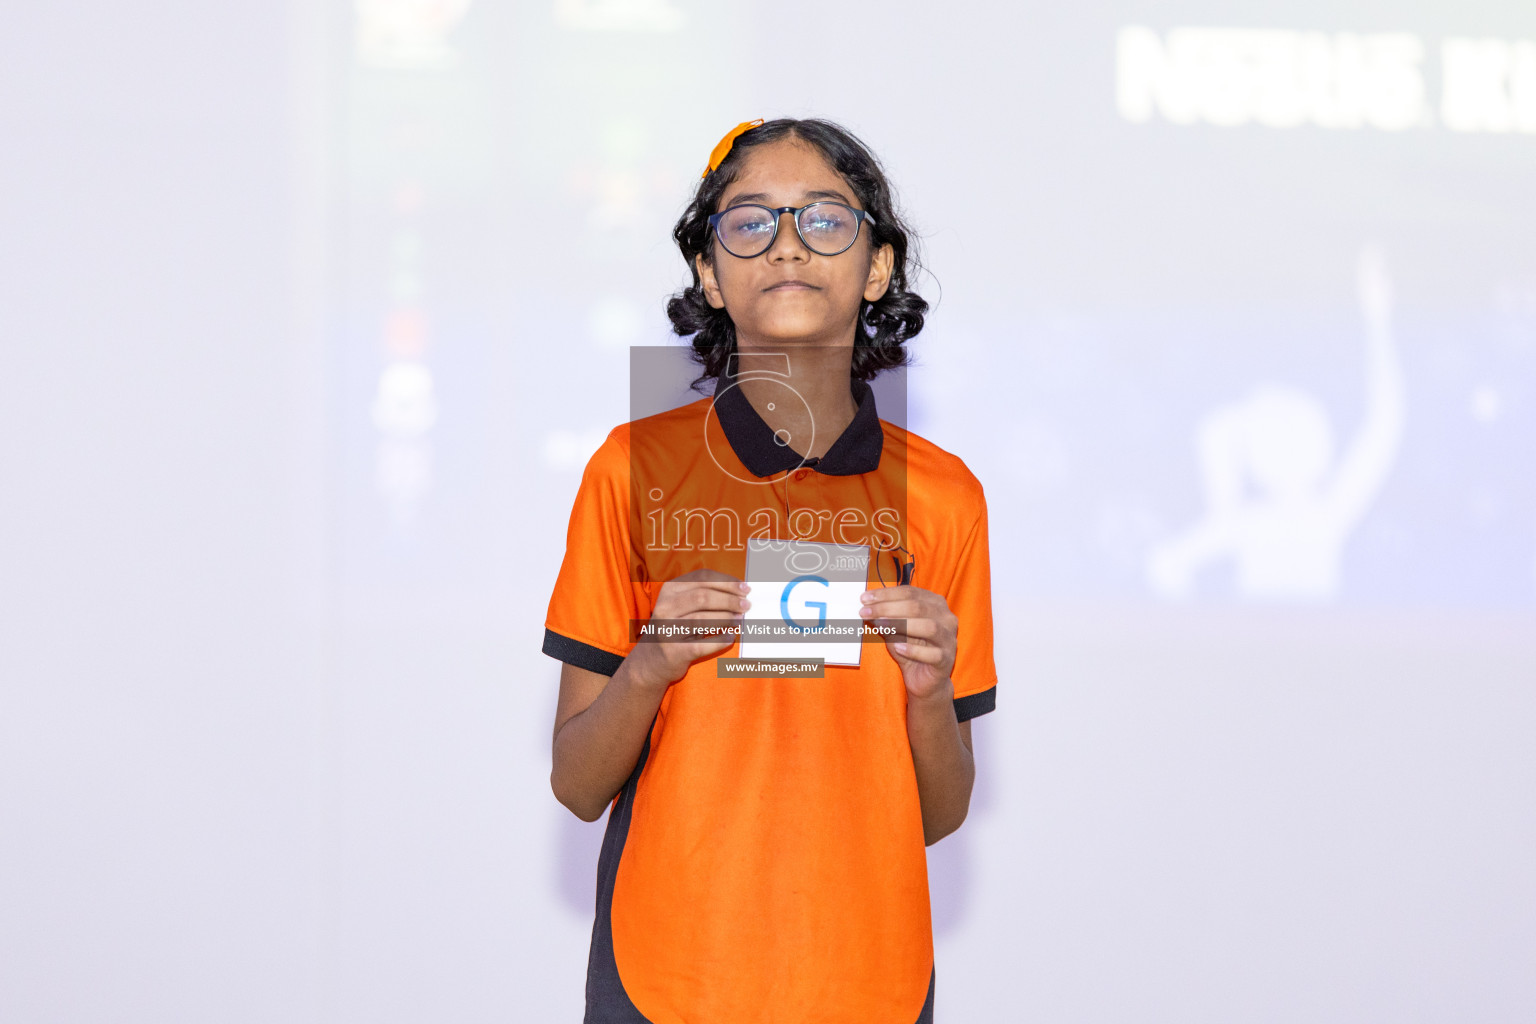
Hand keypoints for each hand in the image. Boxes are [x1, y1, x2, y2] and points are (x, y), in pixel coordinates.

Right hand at [627, 569, 749, 689]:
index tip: (745, 588)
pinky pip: (702, 645)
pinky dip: (720, 641)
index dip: (726, 581)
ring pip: (703, 620)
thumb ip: (705, 595)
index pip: (702, 578)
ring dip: (726, 619)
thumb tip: (739, 592)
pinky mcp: (674, 651)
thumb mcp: (682, 606)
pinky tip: (730, 637)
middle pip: (703, 597)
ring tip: (740, 620)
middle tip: (746, 605)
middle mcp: (665, 607)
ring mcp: (667, 630)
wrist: (651, 660)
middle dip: (729, 600)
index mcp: (670, 590)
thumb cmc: (675, 628)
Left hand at [859, 584, 956, 701]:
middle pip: (917, 607)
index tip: (864, 599)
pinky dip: (914, 650)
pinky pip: (933, 654)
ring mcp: (949, 639)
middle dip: (888, 608)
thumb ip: (885, 617)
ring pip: (929, 627)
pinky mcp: (947, 660)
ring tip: (879, 625)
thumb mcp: (895, 629)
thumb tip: (867, 606)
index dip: (885, 594)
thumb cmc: (910, 648)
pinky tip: (899, 648)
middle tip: (865, 612)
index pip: (909, 592)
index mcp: (935, 603)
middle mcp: (946, 618)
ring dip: (901, 625)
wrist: (923, 678)